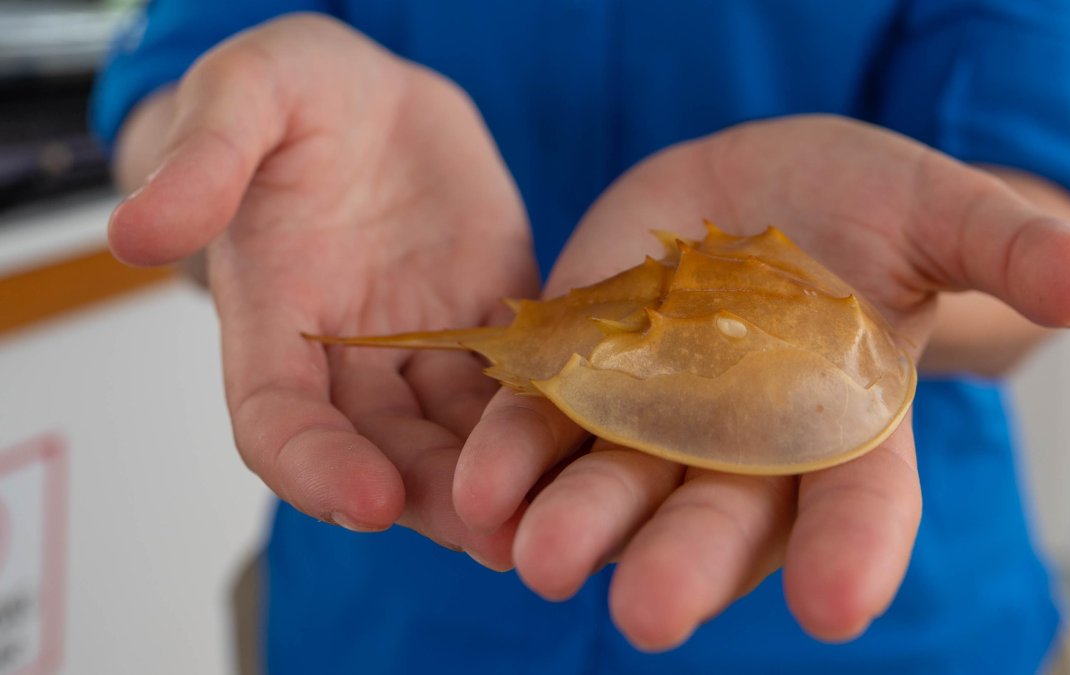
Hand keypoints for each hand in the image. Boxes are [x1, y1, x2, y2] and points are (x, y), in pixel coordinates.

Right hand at [108, 15, 536, 565]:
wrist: (375, 96)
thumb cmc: (296, 91)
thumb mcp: (245, 94)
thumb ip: (203, 159)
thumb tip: (134, 232)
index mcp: (272, 317)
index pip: (276, 418)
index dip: (314, 465)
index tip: (367, 501)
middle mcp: (346, 355)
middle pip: (379, 450)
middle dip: (429, 499)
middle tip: (487, 539)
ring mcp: (423, 347)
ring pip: (453, 435)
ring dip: (493, 483)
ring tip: (543, 521)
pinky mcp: (490, 325)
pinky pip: (518, 383)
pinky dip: (545, 420)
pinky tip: (587, 447)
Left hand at [452, 116, 1069, 646]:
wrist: (753, 188)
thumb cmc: (862, 207)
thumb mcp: (935, 212)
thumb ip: (998, 245)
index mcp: (844, 428)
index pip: (860, 504)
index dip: (852, 552)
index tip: (835, 605)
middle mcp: (745, 449)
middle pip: (719, 520)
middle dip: (686, 565)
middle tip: (650, 612)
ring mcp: (655, 418)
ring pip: (616, 487)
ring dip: (576, 524)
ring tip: (535, 558)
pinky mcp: (582, 375)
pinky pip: (541, 426)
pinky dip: (508, 458)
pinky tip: (475, 491)